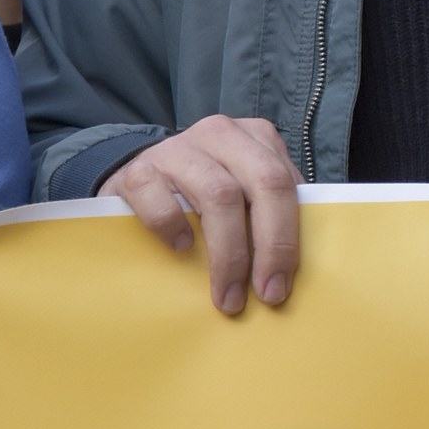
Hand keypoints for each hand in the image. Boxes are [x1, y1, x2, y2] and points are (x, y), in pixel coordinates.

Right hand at [100, 116, 301, 314]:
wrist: (140, 177)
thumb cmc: (201, 191)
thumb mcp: (241, 190)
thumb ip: (268, 210)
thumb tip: (291, 268)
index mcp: (256, 137)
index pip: (285, 182)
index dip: (289, 236)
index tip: (283, 284)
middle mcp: (220, 133)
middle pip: (262, 181)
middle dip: (270, 244)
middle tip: (266, 293)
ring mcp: (178, 148)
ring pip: (218, 193)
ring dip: (228, 253)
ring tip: (227, 294)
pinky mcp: (138, 170)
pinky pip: (161, 200)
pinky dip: (175, 227)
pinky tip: (182, 248)